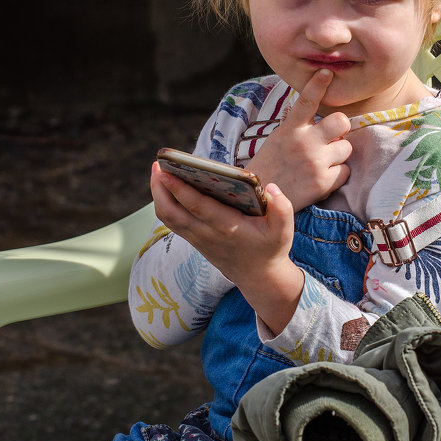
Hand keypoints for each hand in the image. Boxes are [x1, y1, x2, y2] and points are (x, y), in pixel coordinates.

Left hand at [150, 166, 303, 335]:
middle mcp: (207, 233)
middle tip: (157, 164)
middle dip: (159, 188)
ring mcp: (198, 238)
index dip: (178, 188)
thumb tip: (270, 187)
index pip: (196, 206)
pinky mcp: (195, 239)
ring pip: (167, 217)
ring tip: (158, 170)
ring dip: (158, 194)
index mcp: (227, 227)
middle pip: (171, 211)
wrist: (259, 277)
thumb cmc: (271, 248)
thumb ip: (282, 207)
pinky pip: (172, 221)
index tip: (166, 170)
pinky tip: (166, 186)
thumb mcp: (284, 230)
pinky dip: (164, 203)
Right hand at [245, 69, 351, 209]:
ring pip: (347, 148)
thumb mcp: (278, 139)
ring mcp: (315, 162)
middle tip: (332, 139)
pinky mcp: (323, 183)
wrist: (260, 202)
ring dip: (339, 155)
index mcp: (290, 129)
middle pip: (341, 122)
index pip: (306, 101)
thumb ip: (297, 126)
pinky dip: (338, 176)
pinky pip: (346, 172)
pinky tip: (321, 179)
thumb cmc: (271, 167)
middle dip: (341, 129)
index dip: (318, 84)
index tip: (327, 72)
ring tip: (321, 164)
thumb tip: (317, 111)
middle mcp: (304, 142)